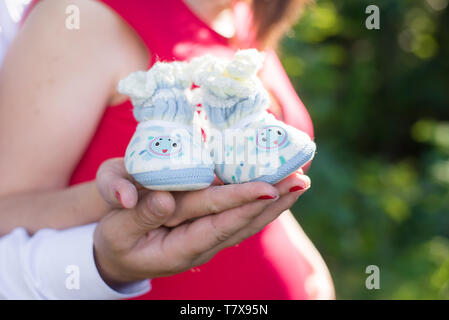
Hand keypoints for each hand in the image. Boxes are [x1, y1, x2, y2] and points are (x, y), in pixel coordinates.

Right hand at [93, 158, 309, 283]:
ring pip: (247, 221)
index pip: (219, 222)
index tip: (270, 187)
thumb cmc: (116, 241)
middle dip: (273, 201)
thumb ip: (140, 217)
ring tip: (299, 183)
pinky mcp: (208, 229)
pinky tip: (276, 191)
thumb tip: (165, 200)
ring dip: (274, 203)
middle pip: (244, 222)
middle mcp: (202, 245)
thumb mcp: (117, 231)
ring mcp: (208, 238)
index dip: (243, 204)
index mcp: (181, 248)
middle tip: (301, 180)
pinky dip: (259, 203)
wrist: (119, 257)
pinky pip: (238, 217)